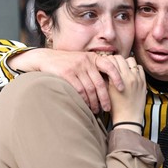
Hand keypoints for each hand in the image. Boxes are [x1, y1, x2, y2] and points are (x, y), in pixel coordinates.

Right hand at [8, 49, 123, 113]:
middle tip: (108, 108)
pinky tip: (86, 106)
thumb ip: (93, 69)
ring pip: (90, 88)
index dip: (117, 78)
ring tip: (96, 110)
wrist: (45, 58)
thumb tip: (108, 84)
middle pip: (99, 83)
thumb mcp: (82, 61)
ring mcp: (76, 67)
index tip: (121, 89)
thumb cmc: (67, 63)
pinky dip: (84, 100)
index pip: (110, 66)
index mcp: (92, 58)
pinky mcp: (67, 73)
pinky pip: (79, 90)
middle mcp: (86, 61)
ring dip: (94, 102)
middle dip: (105, 98)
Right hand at [105, 56, 145, 131]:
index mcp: (117, 79)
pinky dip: (135, 68)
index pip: (111, 60)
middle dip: (115, 60)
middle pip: (120, 58)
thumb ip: (106, 78)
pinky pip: (140, 68)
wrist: (128, 118)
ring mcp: (137, 78)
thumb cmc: (115, 107)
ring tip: (122, 69)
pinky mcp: (143, 82)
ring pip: (131, 60)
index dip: (107, 60)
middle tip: (113, 65)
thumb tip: (104, 67)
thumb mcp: (106, 91)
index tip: (105, 63)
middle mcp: (128, 76)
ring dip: (126, 63)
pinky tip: (131, 73)